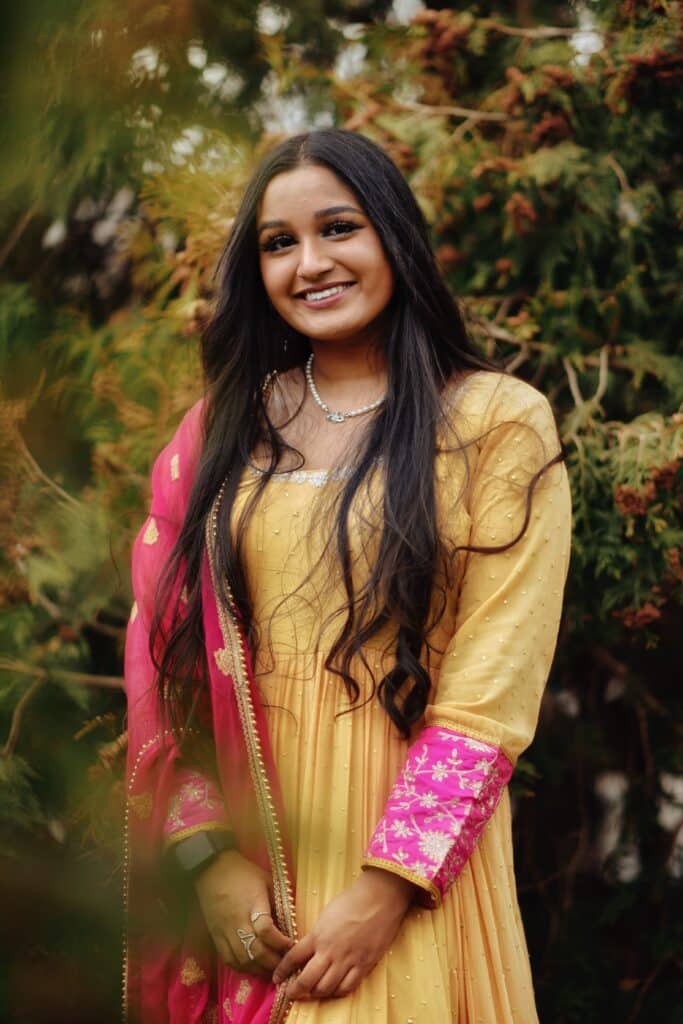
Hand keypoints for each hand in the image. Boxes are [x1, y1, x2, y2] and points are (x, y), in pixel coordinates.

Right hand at [194, 849, 293, 976]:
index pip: (266, 931)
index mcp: (253, 904)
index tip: (292, 944)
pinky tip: (253, 968)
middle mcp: (238, 921)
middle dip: (273, 962)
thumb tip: (291, 921)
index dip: (281, 942)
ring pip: (243, 960)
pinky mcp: (216, 936)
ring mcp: (225, 931)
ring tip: (272, 970)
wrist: (212, 870)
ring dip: (260, 969)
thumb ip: (278, 901)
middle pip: (256, 951)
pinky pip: (229, 960)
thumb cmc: (243, 873)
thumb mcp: (267, 880)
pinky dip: (243, 968)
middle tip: (286, 964)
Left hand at [273, 867, 414, 1000]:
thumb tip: (310, 949)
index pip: (293, 958)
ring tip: (313, 992)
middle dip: (296, 991)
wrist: (380, 897)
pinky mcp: (364, 965)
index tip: (277, 978)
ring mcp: (348, 960)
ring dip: (316, 994)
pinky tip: (334, 989)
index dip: (282, 971)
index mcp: (318, 935)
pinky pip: (347, 987)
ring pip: (326, 988)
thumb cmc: (352, 899)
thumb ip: (317, 934)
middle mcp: (330, 951)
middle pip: (307, 980)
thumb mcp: (326, 914)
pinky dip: (337, 992)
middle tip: (292, 994)